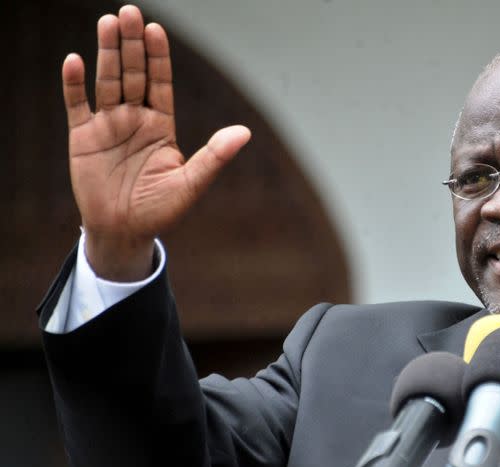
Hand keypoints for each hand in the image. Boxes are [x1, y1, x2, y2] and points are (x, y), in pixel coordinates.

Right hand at [62, 4, 250, 280]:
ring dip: (106, 53)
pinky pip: (77, 105)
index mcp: (161, 125)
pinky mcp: (82, 136)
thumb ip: (214, 156)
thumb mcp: (191, 183)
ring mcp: (108, 125)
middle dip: (131, 45)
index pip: (160, 82)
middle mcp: (135, 118)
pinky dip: (74, 84)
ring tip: (108, 23)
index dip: (158, 57)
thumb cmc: (160, 209)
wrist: (124, 231)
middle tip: (129, 13)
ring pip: (107, 81)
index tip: (156, 30)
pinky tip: (75, 61)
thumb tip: (245, 133)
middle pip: (133, 74)